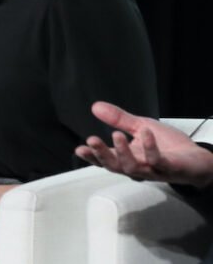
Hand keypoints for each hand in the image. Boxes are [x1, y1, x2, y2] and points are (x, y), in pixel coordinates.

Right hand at [75, 101, 212, 188]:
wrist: (196, 158)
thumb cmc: (168, 145)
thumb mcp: (140, 126)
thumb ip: (119, 119)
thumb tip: (96, 107)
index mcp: (128, 157)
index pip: (106, 159)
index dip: (92, 156)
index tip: (80, 149)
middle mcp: (138, 167)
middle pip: (115, 166)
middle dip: (101, 155)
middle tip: (91, 140)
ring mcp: (153, 169)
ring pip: (132, 168)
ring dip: (122, 152)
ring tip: (116, 134)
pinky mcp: (169, 168)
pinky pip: (157, 161)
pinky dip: (150, 147)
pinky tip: (145, 133)